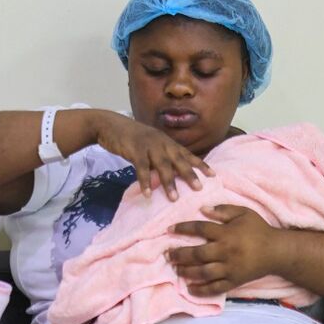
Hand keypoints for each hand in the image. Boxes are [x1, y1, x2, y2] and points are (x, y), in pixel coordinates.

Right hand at [91, 111, 213, 199]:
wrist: (110, 125)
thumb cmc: (132, 138)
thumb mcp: (151, 145)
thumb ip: (160, 158)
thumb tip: (169, 176)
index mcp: (167, 142)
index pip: (187, 154)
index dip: (200, 164)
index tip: (213, 175)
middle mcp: (161, 143)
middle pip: (178, 160)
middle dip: (189, 174)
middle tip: (199, 189)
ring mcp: (148, 145)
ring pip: (162, 165)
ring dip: (169, 182)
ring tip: (174, 198)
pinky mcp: (134, 150)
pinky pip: (141, 167)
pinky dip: (145, 181)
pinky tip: (148, 193)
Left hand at [167, 204, 277, 294]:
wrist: (276, 252)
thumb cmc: (258, 230)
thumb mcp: (244, 213)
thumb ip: (224, 210)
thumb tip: (203, 209)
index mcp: (227, 233)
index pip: (200, 228)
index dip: (183, 228)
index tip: (169, 229)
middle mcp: (226, 251)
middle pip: (197, 254)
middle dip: (179, 254)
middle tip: (167, 254)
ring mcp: (230, 268)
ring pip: (203, 272)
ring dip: (186, 271)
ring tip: (176, 269)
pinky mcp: (234, 281)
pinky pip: (215, 288)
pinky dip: (201, 290)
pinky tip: (189, 288)